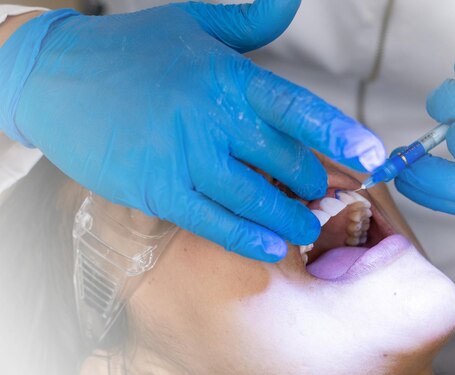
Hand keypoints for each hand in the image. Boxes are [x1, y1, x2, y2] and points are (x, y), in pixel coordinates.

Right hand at [0, 1, 384, 260]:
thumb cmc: (134, 53)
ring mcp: (185, 158)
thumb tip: (291, 0)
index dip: (339, 134)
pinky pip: (215, 223)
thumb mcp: (195, 24)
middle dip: (311, 182)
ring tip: (304, 224)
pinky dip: (249, 239)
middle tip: (321, 191)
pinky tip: (272, 247)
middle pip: (285, 163)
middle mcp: (213, 120)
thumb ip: (250, 20)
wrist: (59, 78)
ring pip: (256, 199)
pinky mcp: (159, 190)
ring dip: (289, 217)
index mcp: (229, 78)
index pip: (298, 109)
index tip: (371, 156)